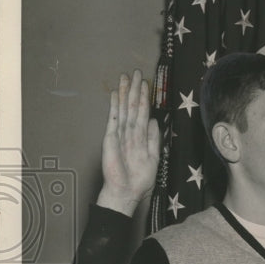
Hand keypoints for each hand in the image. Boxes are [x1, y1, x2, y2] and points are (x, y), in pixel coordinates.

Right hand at [97, 70, 159, 216]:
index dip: (144, 98)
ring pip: (124, 109)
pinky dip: (115, 106)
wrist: (126, 191)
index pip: (142, 112)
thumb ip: (153, 138)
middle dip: (135, 89)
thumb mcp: (153, 157)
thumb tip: (153, 120)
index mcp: (140, 137)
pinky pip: (114, 119)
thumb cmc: (139, 178)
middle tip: (136, 72)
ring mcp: (119, 133)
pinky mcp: (111, 138)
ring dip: (125, 93)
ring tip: (126, 77)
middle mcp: (129, 132)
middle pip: (133, 106)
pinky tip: (116, 94)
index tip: (146, 83)